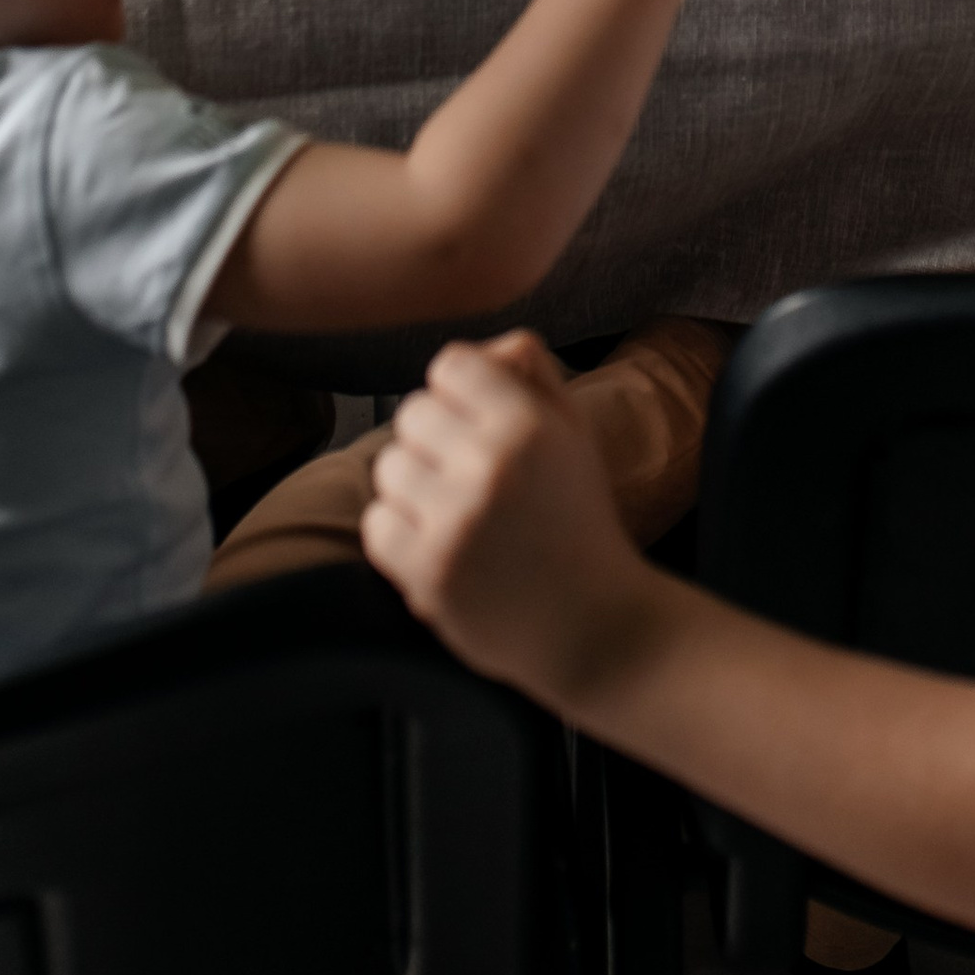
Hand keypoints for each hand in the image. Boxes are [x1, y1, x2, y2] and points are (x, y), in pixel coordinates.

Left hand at [364, 331, 651, 699]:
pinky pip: (377, 525)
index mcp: (528, 423)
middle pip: (412, 412)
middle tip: (468, 476)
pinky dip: (399, 535)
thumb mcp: (574, 433)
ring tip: (455, 514)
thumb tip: (484, 347)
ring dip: (414, 488)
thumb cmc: (579, 520)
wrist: (597, 626)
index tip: (480, 425)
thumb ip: (531, 373)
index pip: (450, 364)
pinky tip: (439, 547)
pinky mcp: (429, 574)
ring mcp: (455, 522)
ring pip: (388, 466)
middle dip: (434, 440)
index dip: (461, 393)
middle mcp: (489, 465)